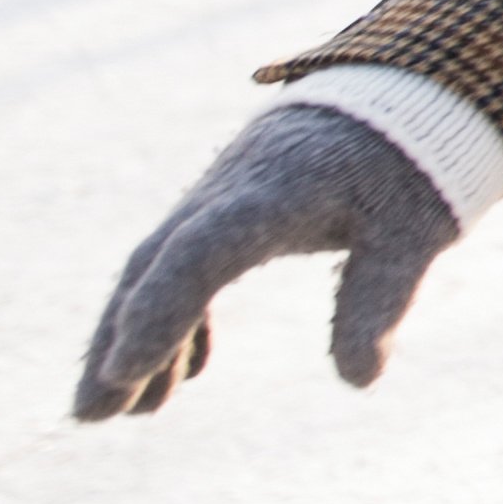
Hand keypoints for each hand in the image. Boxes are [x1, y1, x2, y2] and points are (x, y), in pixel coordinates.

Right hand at [74, 104, 460, 419]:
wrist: (407, 87)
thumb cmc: (413, 162)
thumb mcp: (413, 231)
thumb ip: (379, 300)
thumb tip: (360, 381)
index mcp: (274, 190)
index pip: (198, 253)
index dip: (158, 312)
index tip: (121, 374)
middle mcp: (230, 189)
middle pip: (157, 266)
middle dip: (118, 341)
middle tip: (90, 416)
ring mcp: (222, 194)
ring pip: (161, 267)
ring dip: (136, 337)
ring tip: (125, 414)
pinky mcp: (231, 204)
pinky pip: (186, 262)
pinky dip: (179, 316)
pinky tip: (186, 372)